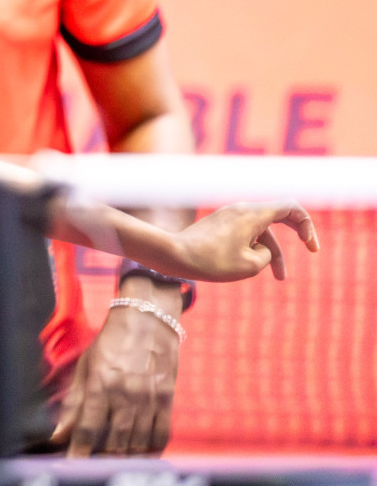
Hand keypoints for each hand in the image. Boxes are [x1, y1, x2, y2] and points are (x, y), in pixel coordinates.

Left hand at [51, 278, 180, 455]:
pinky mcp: (167, 399)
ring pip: (138, 443)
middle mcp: (125, 394)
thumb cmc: (110, 341)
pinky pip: (162, 434)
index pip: (88, 428)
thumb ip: (74, 401)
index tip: (72, 468)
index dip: (79, 452)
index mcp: (101, 383)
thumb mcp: (85, 366)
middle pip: (115, 441)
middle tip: (93, 470)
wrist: (147, 319)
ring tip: (114, 467)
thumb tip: (60, 432)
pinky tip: (142, 457)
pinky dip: (152, 450)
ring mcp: (149, 398)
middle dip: (103, 460)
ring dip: (126, 459)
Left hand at [173, 201, 319, 281]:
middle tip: (312, 249)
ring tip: (280, 278)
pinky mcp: (219, 224)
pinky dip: (255, 248)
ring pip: (261, 230)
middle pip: (279, 216)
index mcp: (253, 214)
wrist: (173, 255)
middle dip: (296, 234)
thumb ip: (266, 255)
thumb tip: (261, 249)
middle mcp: (242, 209)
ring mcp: (229, 215)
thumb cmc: (210, 261)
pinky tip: (248, 267)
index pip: (291, 207)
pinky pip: (246, 233)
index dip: (307, 224)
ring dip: (273, 251)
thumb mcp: (250, 265)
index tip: (310, 247)